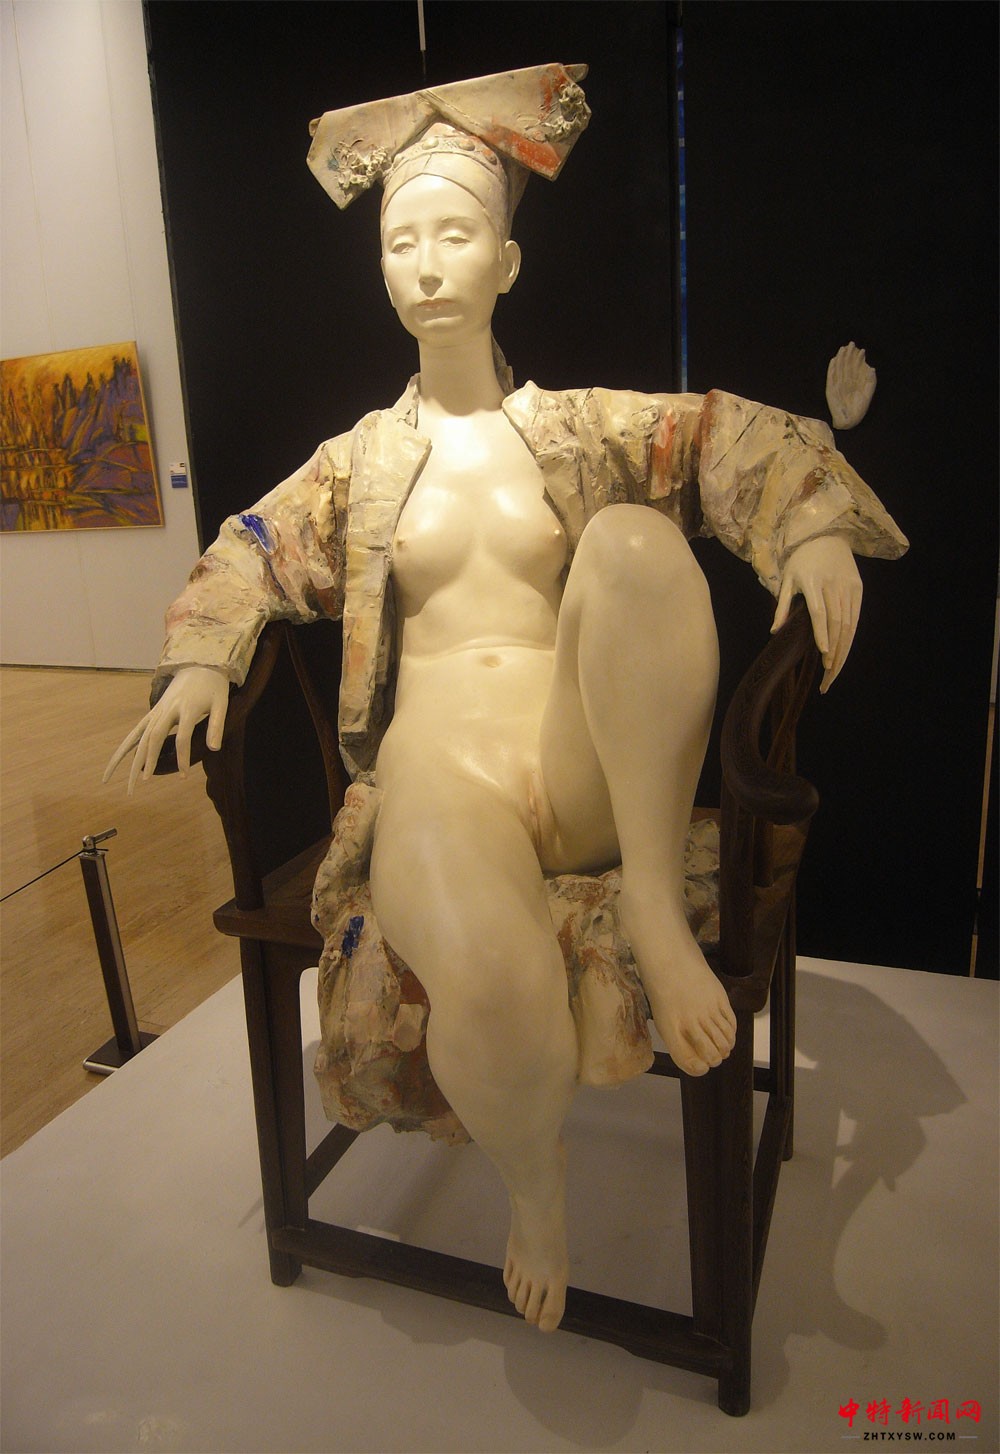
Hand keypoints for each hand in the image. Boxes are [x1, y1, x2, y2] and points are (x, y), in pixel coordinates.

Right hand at [103, 666, 230, 793]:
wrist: (199, 665)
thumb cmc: (213, 687)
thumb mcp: (221, 704)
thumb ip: (217, 726)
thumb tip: (214, 749)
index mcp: (186, 708)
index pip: (182, 737)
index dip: (182, 757)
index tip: (183, 776)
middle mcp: (167, 709)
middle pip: (153, 737)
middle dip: (147, 760)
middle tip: (143, 783)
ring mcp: (157, 711)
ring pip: (140, 735)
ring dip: (128, 756)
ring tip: (116, 776)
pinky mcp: (153, 712)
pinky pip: (136, 730)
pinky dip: (125, 746)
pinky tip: (116, 760)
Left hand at [772, 535, 861, 692]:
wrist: (827, 535)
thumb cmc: (801, 560)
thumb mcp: (787, 579)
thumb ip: (782, 605)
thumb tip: (774, 631)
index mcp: (811, 581)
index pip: (819, 611)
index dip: (821, 633)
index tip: (822, 654)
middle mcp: (833, 585)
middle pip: (836, 623)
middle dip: (833, 652)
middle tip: (827, 676)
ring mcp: (848, 587)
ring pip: (848, 624)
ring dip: (843, 649)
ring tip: (834, 671)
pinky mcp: (857, 589)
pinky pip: (855, 617)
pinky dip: (850, 637)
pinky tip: (844, 653)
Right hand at [826, 342, 875, 429]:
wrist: (850, 419)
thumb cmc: (860, 407)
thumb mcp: (868, 392)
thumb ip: (870, 381)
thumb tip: (872, 368)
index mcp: (855, 381)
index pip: (856, 367)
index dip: (858, 358)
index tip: (862, 350)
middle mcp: (846, 381)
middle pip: (847, 365)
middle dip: (849, 355)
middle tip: (851, 344)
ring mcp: (838, 384)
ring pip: (839, 368)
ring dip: (840, 359)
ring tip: (842, 349)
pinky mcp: (831, 389)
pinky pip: (831, 377)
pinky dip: (832, 369)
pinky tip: (834, 361)